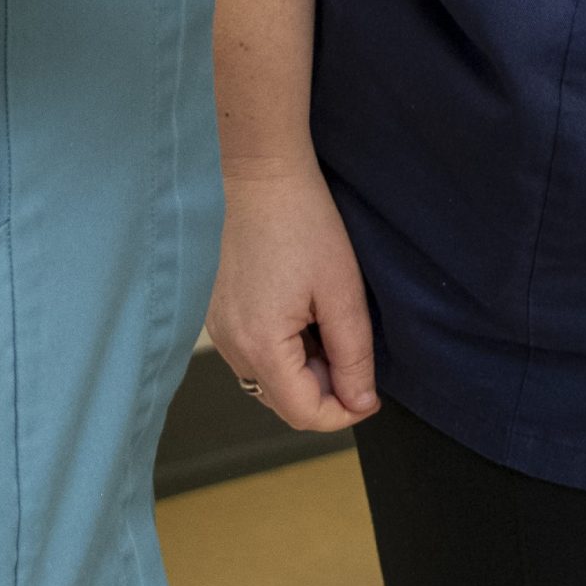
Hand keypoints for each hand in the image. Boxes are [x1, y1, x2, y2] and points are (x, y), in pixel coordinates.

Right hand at [208, 157, 378, 433]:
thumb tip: (360, 402)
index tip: (370, 393)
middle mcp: (230, 345)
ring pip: (267, 378)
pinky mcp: (215, 311)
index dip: (344, 413)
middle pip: (282, 401)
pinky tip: (297, 310)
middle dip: (323, 390)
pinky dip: (279, 348)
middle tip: (349, 347)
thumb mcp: (341, 289)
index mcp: (260, 345)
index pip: (304, 414)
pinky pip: (251, 351)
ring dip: (301, 369)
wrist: (257, 171)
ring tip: (324, 321)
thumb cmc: (300, 220)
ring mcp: (217, 328)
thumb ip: (353, 354)